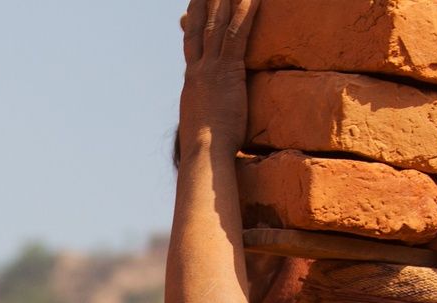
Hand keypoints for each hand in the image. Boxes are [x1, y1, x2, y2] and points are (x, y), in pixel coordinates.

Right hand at [179, 0, 257, 156]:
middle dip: (204, 1)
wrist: (204, 153)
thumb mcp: (201, 126)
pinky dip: (245, 13)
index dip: (191, 21)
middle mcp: (198, 69)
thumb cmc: (206, 150)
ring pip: (218, 24)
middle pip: (201, 26)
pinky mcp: (229, 71)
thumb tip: (202, 125)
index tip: (191, 6)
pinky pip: (237, 35)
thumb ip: (203, 116)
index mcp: (192, 81)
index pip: (191, 43)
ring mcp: (211, 68)